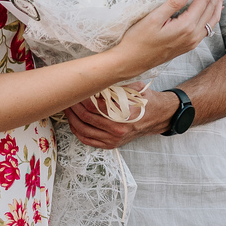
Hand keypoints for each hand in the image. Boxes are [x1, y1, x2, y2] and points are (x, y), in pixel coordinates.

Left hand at [65, 86, 181, 147]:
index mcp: (124, 115)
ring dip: (72, 119)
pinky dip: (77, 132)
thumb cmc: (147, 101)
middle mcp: (118, 130)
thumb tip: (96, 81)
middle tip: (67, 97)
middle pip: (86, 118)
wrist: (158, 117)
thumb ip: (117, 86)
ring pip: (84, 131)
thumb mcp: (135, 88)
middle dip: (74, 107)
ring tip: (67, 108)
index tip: (77, 90)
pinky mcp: (111, 145)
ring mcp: (114, 140)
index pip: (95, 106)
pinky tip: (73, 122)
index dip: (83, 98)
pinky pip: (88, 140)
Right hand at [112, 0, 225, 79]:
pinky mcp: (189, 44)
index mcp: (186, 27)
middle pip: (211, 7)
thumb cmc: (137, 39)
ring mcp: (193, 41)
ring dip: (219, 0)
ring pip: (213, 18)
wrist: (131, 61)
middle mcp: (194, 35)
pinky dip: (214, 13)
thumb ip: (173, 3)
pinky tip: (216, 7)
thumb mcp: (153, 18)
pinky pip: (208, 26)